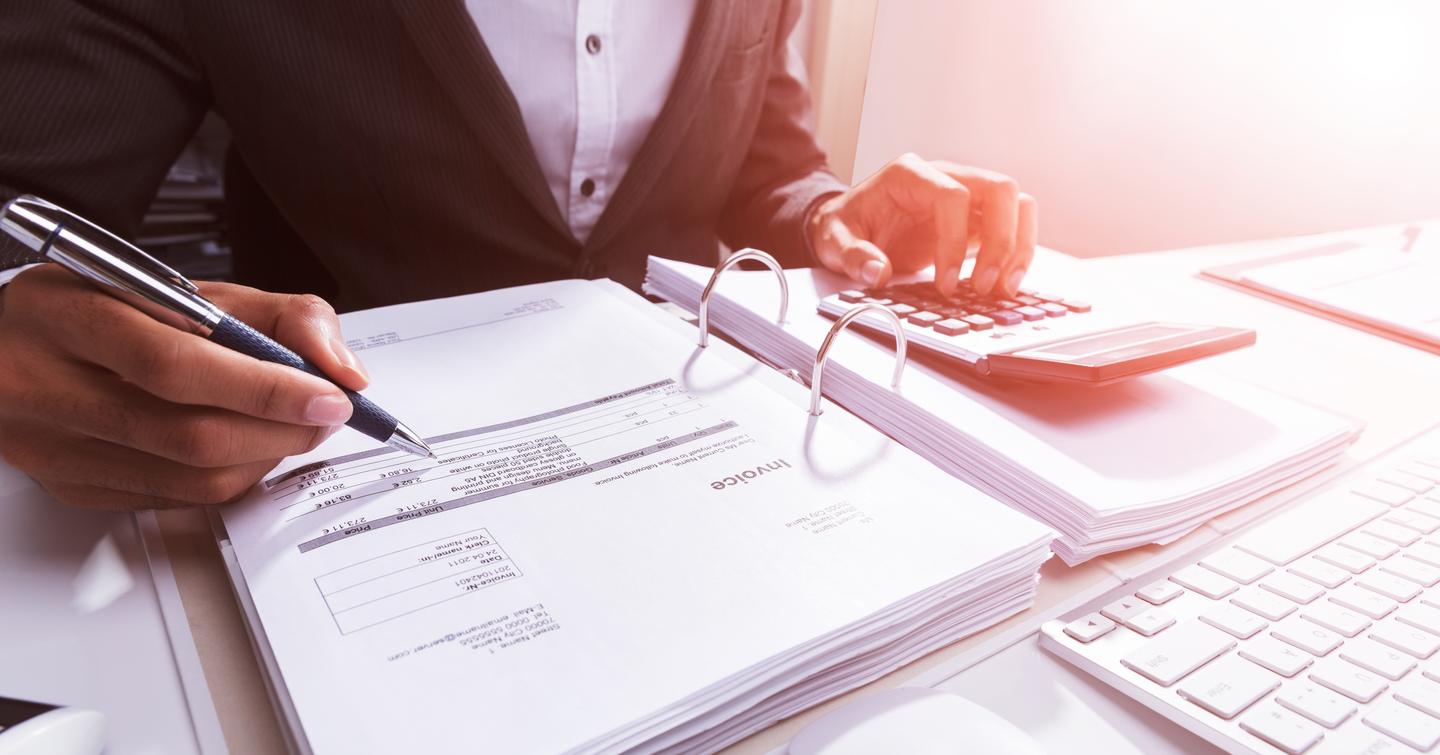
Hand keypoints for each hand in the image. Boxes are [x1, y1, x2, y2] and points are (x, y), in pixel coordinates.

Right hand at [0, 265, 368, 509]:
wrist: (5, 342)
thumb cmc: (103, 308)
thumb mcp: (188, 286)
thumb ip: (277, 315)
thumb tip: (342, 370)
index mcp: (71, 316)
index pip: (175, 366)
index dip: (264, 388)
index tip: (329, 395)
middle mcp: (47, 385)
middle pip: (187, 434)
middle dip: (279, 430)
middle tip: (325, 414)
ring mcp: (51, 445)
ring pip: (185, 478)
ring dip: (262, 458)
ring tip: (294, 429)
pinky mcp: (64, 486)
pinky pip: (168, 499)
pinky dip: (226, 479)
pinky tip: (247, 449)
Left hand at [807, 153, 1037, 296]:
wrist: (849, 224)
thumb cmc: (845, 224)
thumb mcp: (834, 240)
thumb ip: (853, 256)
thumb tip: (878, 273)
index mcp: (910, 174)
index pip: (953, 195)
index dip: (955, 240)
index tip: (946, 283)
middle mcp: (945, 176)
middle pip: (1000, 190)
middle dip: (1000, 241)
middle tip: (983, 286)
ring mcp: (965, 195)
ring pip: (1017, 205)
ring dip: (1018, 247)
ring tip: (1003, 289)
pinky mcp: (974, 219)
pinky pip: (1012, 228)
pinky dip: (1015, 255)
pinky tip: (1002, 285)